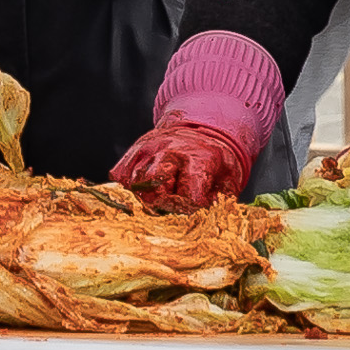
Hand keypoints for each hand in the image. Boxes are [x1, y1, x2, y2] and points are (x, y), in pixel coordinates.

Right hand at [112, 119, 255, 208]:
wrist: (199, 129)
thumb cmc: (214, 161)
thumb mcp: (229, 178)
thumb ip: (221, 201)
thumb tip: (208, 221)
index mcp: (198, 159)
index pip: (189, 197)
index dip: (191, 210)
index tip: (194, 210)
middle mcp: (169, 151)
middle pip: (154, 190)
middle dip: (162, 206)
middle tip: (172, 209)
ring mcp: (147, 150)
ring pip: (134, 184)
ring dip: (145, 199)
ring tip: (159, 200)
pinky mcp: (132, 152)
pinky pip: (120, 177)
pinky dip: (128, 189)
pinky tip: (144, 191)